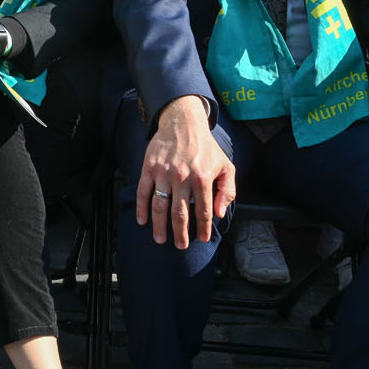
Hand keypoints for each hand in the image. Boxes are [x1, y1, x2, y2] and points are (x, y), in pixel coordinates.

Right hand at [136, 94, 236, 249]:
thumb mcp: (226, 166)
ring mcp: (164, 173)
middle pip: (180, 213)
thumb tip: (219, 214)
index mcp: (202, 178)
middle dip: (180, 233)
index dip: (202, 228)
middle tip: (180, 245)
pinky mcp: (149, 167)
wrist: (183, 123)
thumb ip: (227, 191)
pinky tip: (142, 220)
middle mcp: (183, 177)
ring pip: (160, 205)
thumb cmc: (206, 147)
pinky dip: (141, 208)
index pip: (203, 211)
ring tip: (160, 239)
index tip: (201, 239)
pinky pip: (143, 191)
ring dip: (159, 225)